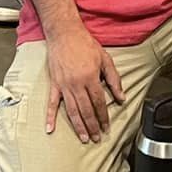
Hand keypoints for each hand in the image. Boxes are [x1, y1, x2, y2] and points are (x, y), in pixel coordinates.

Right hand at [44, 25, 124, 140]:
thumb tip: (121, 97)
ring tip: (83, 138)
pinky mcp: (54, 84)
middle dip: (92, 126)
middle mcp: (77, 84)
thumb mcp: (105, 59)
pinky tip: (50, 129)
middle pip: (86, 110)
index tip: (106, 127)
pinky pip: (52, 103)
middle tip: (97, 138)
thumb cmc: (85, 44)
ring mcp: (64, 85)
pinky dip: (50, 117)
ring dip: (78, 126)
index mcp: (90, 78)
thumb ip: (114, 79)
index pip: (99, 103)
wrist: (64, 33)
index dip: (103, 117)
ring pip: (72, 111)